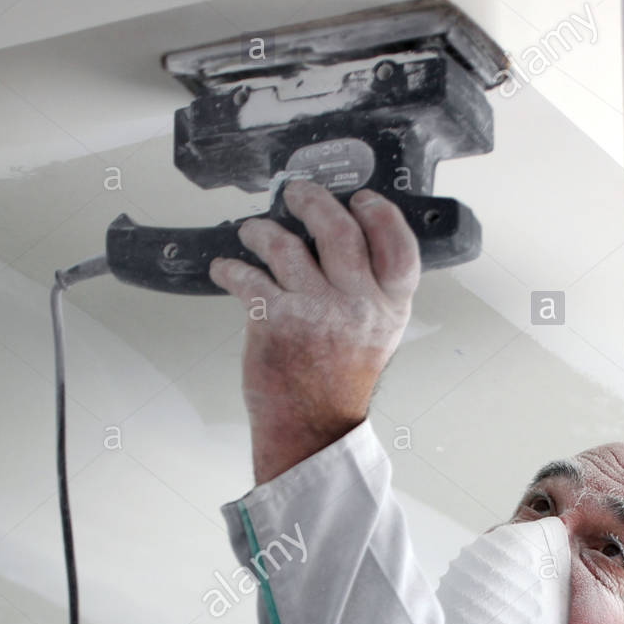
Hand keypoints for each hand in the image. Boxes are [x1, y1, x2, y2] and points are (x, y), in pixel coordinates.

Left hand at [209, 179, 420, 483]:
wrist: (312, 429)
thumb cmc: (338, 383)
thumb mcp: (377, 335)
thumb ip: (372, 291)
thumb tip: (347, 238)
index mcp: (388, 307)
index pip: (398, 246)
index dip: (381, 215)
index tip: (362, 200)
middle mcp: (357, 304)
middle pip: (339, 230)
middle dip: (313, 202)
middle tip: (297, 194)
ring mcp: (316, 310)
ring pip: (285, 245)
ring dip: (261, 231)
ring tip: (253, 231)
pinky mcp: (275, 320)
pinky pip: (247, 276)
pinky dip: (230, 269)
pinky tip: (225, 269)